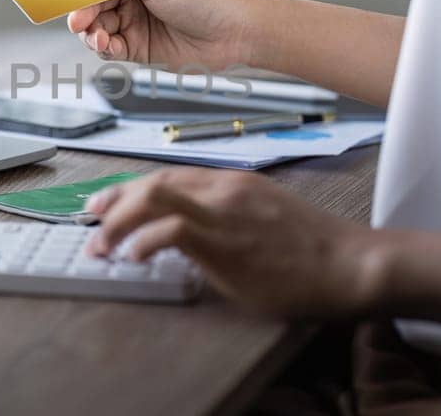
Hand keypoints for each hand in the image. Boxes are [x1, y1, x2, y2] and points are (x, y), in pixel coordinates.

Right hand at [64, 0, 266, 69]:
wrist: (237, 34)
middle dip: (80, 10)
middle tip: (77, 21)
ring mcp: (134, 18)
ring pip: (96, 26)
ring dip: (91, 33)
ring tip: (97, 38)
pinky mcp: (139, 45)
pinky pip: (110, 46)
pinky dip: (104, 48)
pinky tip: (108, 47)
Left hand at [85, 168, 384, 318]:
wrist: (350, 263)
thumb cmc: (313, 249)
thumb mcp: (266, 217)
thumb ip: (228, 217)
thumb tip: (191, 235)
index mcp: (233, 182)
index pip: (169, 176)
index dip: (131, 188)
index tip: (106, 203)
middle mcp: (225, 189)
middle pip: (154, 181)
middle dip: (114, 199)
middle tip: (90, 219)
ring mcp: (225, 213)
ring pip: (155, 198)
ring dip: (118, 222)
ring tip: (100, 245)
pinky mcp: (228, 242)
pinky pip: (173, 231)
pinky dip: (145, 241)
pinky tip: (133, 257)